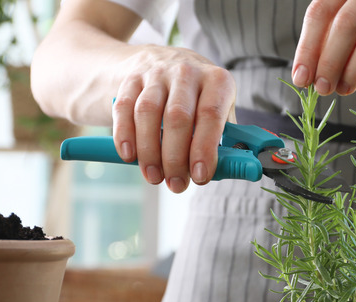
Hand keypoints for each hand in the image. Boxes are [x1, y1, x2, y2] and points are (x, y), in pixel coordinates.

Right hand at [112, 46, 235, 192]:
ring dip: (149, 152)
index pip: (210, 115)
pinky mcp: (131, 78)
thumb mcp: (218, 110)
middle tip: (175, 184)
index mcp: (217, 81)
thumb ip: (225, 139)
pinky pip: (124, 108)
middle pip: (177, 117)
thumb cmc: (197, 98)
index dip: (204, 149)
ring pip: (147, 113)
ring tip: (154, 176)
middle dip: (175, 158)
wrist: (161, 62)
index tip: (200, 176)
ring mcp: (156, 72)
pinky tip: (129, 156)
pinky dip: (125, 135)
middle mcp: (187, 72)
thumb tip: (231, 170)